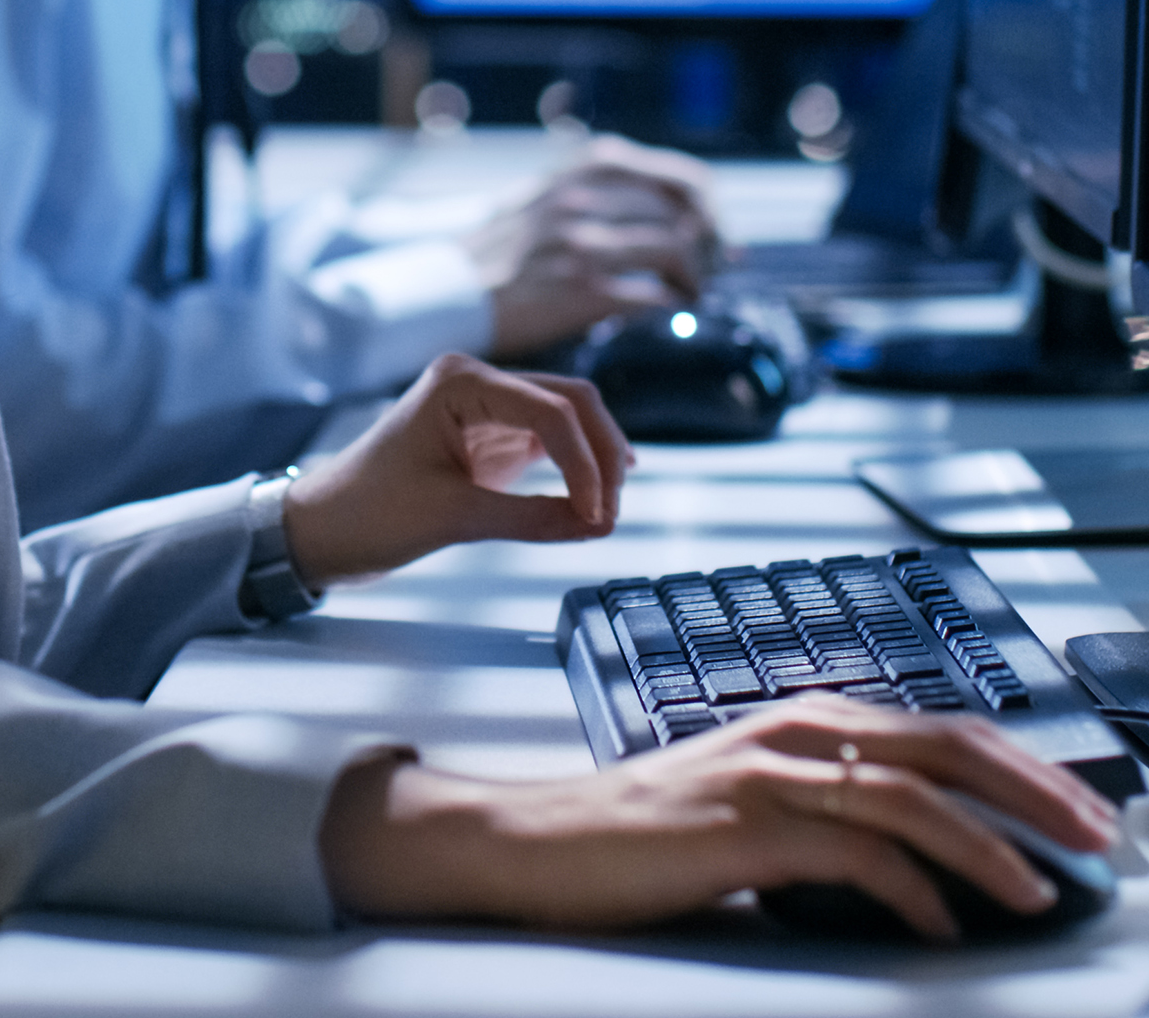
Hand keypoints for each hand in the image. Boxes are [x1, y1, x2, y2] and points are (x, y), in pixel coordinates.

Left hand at [281, 353, 631, 587]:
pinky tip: (594, 496)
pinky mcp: (488, 433)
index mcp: (459, 381)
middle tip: (611, 514)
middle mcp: (475, 380)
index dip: (585, 464)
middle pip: (570, 401)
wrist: (323, 527)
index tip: (599, 517)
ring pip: (567, 417)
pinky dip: (575, 466)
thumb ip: (533, 519)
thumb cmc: (369, 512)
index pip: (551, 410)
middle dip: (601, 455)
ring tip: (606, 512)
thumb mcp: (454, 518)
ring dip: (594, 460)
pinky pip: (549, 439)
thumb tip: (600, 524)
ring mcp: (484, 404)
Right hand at [320, 695, 1122, 941]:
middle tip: (1100, 836)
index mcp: (802, 716)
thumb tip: (929, 855)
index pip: (937, 726)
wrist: (547, 841)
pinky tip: (939, 924)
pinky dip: (909, 889)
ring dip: (987, 845)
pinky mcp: (738, 826)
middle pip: (938, 743)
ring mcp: (764, 773)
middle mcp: (790, 729)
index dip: (1021, 764)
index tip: (1084, 809)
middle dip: (1031, 790)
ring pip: (904, 794)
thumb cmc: (653, 830)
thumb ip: (832, 803)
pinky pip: (847, 852)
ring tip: (1041, 889)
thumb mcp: (755, 800)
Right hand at [474, 134, 721, 359]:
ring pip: (673, 249)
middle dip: (708, 244)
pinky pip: (651, 294)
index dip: (706, 205)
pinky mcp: (579, 290)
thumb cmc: (498, 251)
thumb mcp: (543, 196)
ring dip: (694, 276)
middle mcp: (582, 199)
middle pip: (682, 213)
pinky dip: (670, 305)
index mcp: (579, 172)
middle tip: (710, 268)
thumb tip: (662, 205)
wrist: (449, 291)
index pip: (675, 176)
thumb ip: (594, 190)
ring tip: (689, 292)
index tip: (715, 231)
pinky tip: (667, 313)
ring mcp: (581, 243)